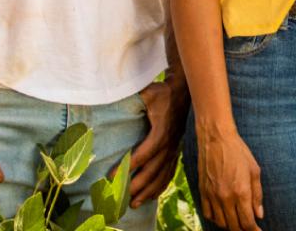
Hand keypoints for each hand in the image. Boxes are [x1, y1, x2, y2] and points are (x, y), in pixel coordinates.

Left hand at [121, 74, 189, 207]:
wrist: (183, 94)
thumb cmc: (163, 93)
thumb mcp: (149, 92)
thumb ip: (135, 97)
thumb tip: (115, 96)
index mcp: (161, 133)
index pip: (143, 154)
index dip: (128, 166)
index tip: (112, 176)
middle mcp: (169, 145)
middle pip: (152, 171)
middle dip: (136, 186)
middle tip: (121, 197)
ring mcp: (173, 150)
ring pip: (161, 176)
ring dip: (148, 191)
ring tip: (134, 204)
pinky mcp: (175, 152)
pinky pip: (169, 174)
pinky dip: (160, 187)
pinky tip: (151, 196)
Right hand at [197, 125, 262, 230]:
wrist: (216, 138)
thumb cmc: (238, 152)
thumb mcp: (254, 170)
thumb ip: (257, 195)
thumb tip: (259, 215)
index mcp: (241, 192)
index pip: (247, 223)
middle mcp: (226, 197)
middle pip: (234, 226)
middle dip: (243, 230)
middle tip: (249, 227)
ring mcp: (212, 196)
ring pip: (221, 223)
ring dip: (230, 225)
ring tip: (237, 221)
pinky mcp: (203, 192)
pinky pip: (208, 214)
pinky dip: (216, 219)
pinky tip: (223, 215)